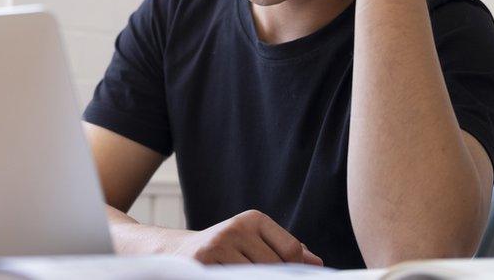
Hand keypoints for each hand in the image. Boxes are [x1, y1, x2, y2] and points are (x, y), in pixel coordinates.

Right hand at [171, 209, 323, 265]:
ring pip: (254, 276)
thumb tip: (316, 264)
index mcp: (253, 219)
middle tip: (257, 275)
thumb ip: (284, 250)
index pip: (292, 250)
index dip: (293, 270)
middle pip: (275, 267)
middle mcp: (236, 227)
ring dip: (250, 278)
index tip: (283, 275)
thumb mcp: (253, 242)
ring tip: (240, 274)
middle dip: (272, 278)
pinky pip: (233, 278)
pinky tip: (229, 276)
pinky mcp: (203, 262)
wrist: (177, 253)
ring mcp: (218, 245)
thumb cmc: (225, 251)